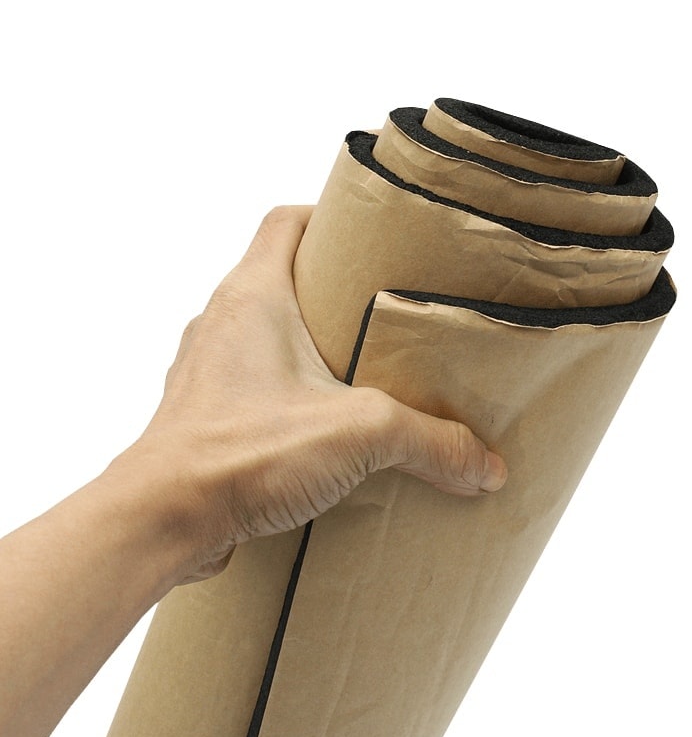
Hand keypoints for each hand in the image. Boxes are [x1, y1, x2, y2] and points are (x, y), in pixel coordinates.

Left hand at [121, 205, 506, 580]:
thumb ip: (431, 441)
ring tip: (367, 379)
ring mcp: (207, 374)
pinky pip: (253, 393)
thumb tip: (485, 464)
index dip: (331, 217)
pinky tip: (328, 437)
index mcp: (254, 295)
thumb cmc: (239, 451)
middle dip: (337, 295)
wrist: (161, 520)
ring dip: (312, 353)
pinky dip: (290, 404)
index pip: (286, 221)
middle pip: (282, 280)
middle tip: (390, 314)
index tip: (377, 234)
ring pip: (266, 341)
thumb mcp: (360, 433)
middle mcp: (222, 324)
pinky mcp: (205, 421)